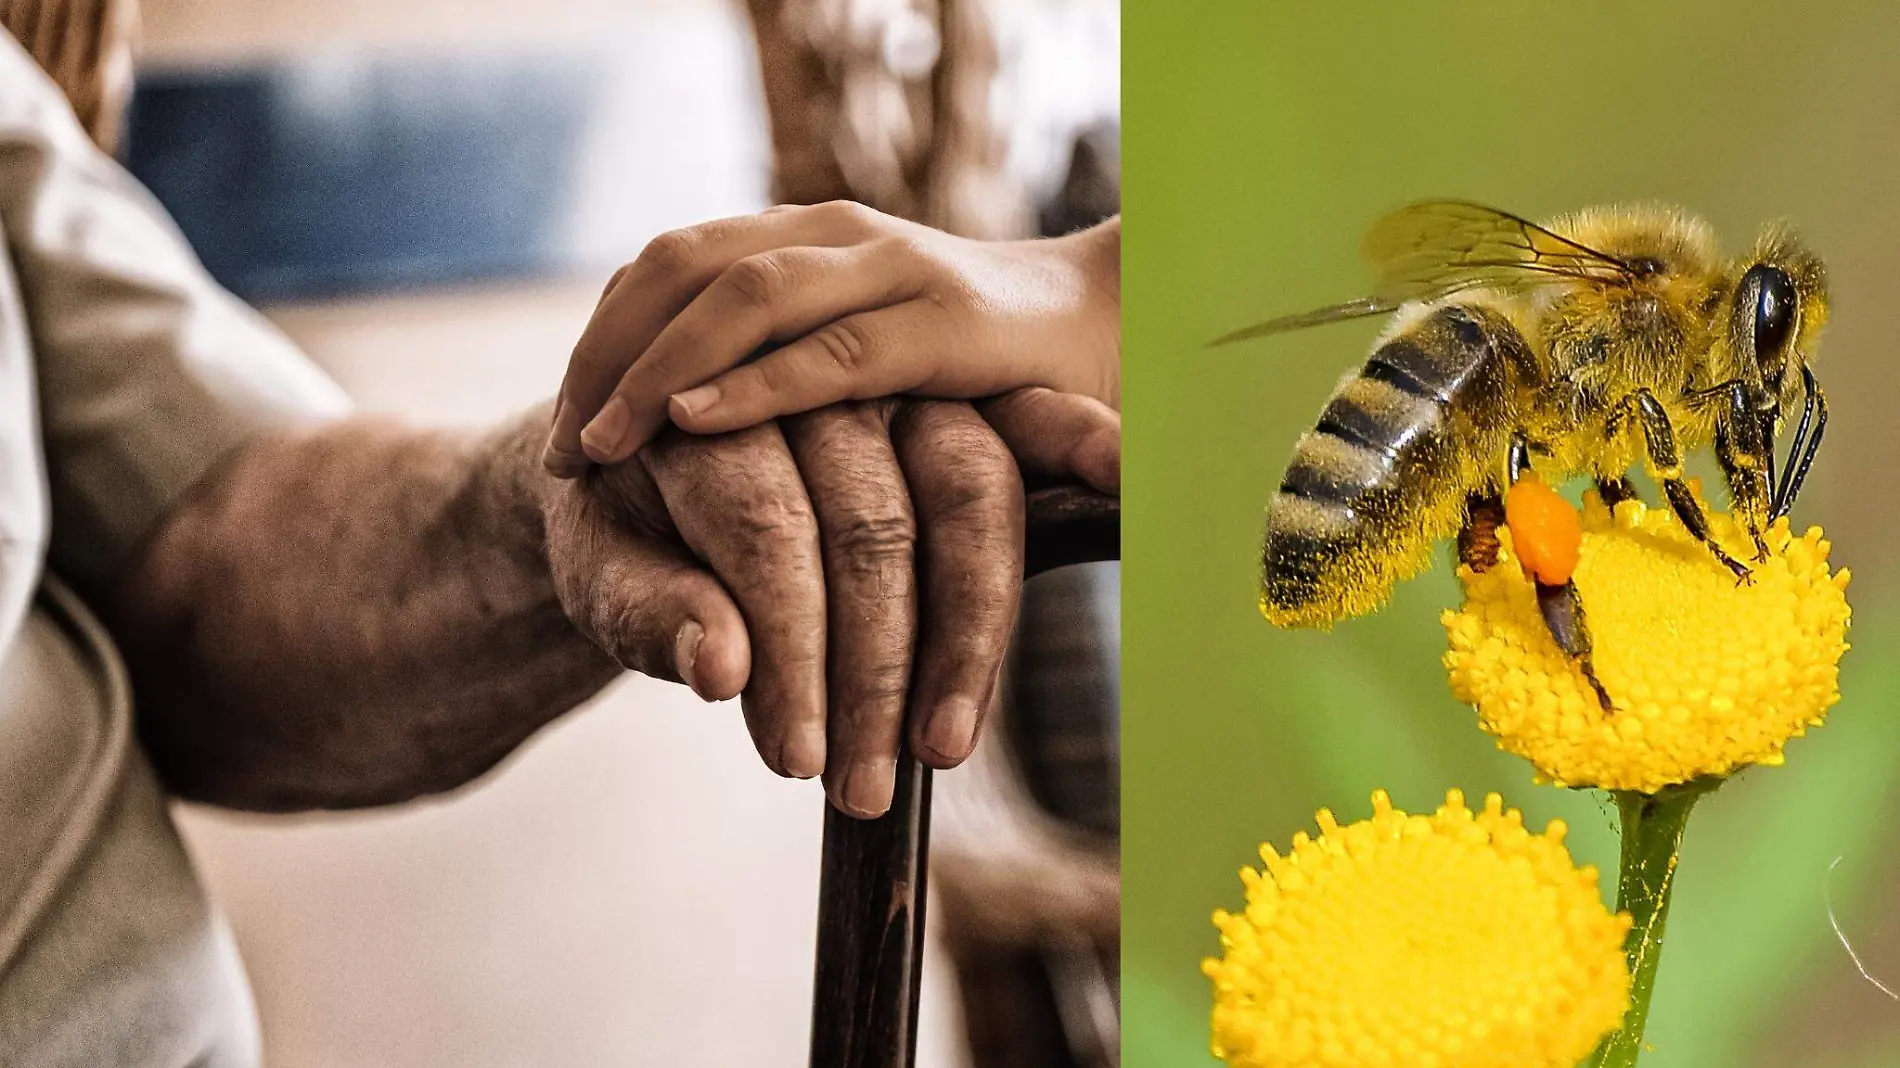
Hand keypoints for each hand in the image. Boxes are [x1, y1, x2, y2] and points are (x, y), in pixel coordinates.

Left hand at [540, 203, 1118, 484]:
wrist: (1124, 329)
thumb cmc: (981, 362)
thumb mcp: (866, 349)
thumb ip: (788, 359)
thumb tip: (679, 417)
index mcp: (808, 238)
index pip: (670, 263)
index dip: (605, 336)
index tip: (566, 425)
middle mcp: (840, 236)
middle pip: (684, 266)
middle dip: (609, 355)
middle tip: (567, 449)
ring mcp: (895, 272)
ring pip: (745, 297)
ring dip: (659, 371)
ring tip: (603, 443)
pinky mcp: (950, 328)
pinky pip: (836, 353)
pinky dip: (757, 385)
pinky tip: (695, 423)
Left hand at [541, 397, 1045, 817]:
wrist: (648, 453)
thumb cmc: (627, 529)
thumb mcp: (603, 574)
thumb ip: (650, 613)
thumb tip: (720, 673)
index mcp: (707, 416)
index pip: (768, 531)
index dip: (788, 656)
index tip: (799, 761)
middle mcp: (808, 385)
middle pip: (874, 523)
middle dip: (874, 671)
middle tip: (863, 788)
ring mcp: (890, 388)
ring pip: (964, 491)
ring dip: (969, 631)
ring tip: (946, 747)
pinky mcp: (953, 407)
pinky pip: (1024, 432)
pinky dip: (1077, 451)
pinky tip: (1124, 480)